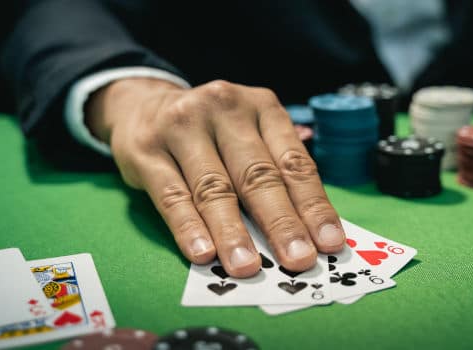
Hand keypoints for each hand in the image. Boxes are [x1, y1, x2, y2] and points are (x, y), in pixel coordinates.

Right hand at [85, 79, 344, 276]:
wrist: (144, 103)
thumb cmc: (213, 132)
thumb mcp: (250, 132)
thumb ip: (276, 171)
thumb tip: (309, 232)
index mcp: (262, 106)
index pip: (293, 161)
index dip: (313, 205)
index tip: (328, 242)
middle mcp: (224, 109)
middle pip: (257, 175)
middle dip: (281, 222)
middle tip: (298, 259)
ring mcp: (182, 126)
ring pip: (214, 188)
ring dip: (233, 233)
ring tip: (248, 267)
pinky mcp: (146, 149)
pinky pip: (172, 195)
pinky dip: (189, 227)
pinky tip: (203, 254)